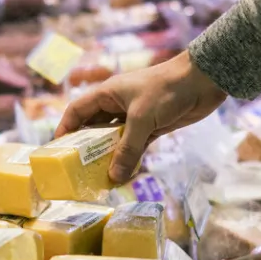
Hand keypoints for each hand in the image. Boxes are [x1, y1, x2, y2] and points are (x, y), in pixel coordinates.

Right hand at [56, 51, 227, 182]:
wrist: (203, 81)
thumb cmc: (167, 90)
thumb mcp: (142, 119)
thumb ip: (127, 149)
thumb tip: (113, 177)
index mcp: (108, 94)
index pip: (77, 111)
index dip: (65, 128)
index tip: (57, 150)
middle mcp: (118, 105)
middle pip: (95, 128)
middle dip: (87, 148)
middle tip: (78, 171)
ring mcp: (136, 116)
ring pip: (116, 139)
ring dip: (110, 156)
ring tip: (100, 178)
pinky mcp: (153, 126)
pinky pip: (135, 145)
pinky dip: (131, 158)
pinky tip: (125, 173)